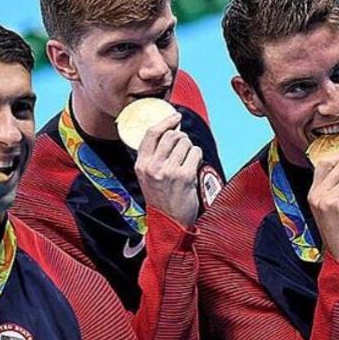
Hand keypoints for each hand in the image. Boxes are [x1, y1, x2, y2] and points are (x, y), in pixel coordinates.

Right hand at [134, 113, 202, 227]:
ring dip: (189, 148)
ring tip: (187, 161)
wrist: (170, 222)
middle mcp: (153, 166)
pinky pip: (195, 153)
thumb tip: (171, 129)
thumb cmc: (161, 198)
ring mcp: (168, 171)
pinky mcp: (184, 176)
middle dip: (181, 137)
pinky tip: (192, 167)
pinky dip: (197, 157)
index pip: (151, 133)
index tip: (174, 116)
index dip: (165, 121)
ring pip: (185, 142)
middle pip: (171, 135)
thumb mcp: (148, 176)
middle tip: (183, 147)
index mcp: (141, 164)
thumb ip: (154, 155)